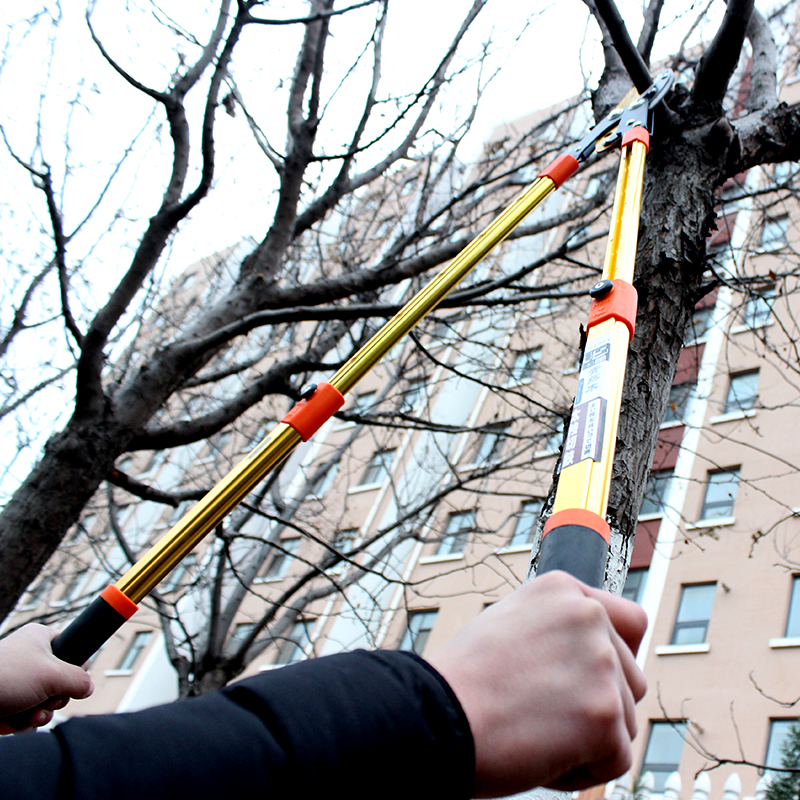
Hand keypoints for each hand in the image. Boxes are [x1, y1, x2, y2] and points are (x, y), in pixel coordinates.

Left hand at [0, 623, 93, 733]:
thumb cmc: (5, 677)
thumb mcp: (53, 675)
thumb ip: (79, 680)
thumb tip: (88, 688)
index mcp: (40, 639)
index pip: (72, 647)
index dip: (76, 666)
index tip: (71, 678)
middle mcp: (28, 657)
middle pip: (60, 680)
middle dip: (57, 698)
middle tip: (49, 700)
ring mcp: (17, 680)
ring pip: (43, 699)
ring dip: (42, 713)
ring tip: (32, 715)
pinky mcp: (6, 701)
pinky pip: (26, 712)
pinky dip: (25, 721)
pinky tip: (19, 722)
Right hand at [427, 571, 647, 797]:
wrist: (433, 714)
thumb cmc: (463, 681)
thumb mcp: (511, 625)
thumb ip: (559, 629)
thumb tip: (601, 654)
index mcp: (563, 590)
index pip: (630, 622)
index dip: (616, 656)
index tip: (589, 679)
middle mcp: (587, 615)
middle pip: (630, 679)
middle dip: (598, 705)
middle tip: (540, 712)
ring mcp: (599, 662)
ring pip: (625, 721)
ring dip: (588, 739)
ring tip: (532, 730)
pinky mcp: (604, 713)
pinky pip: (616, 760)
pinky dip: (582, 771)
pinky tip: (539, 753)